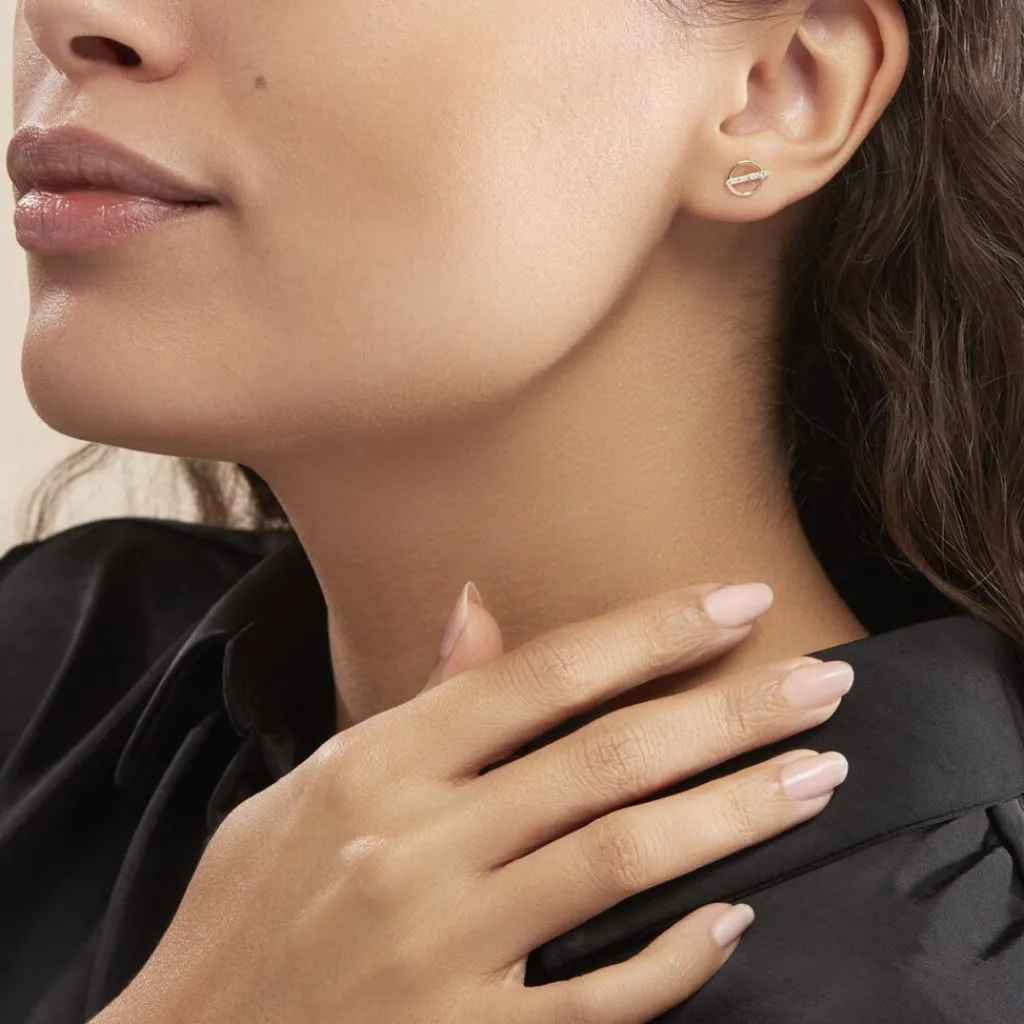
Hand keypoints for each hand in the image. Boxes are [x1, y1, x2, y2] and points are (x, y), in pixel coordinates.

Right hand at [97, 582, 850, 1023]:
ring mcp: (443, 948)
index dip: (648, 633)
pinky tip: (733, 923)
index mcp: (378, 766)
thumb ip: (414, 703)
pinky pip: (597, 1002)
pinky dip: (672, 960)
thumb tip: (475, 603)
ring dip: (731, 815)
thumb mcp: (316, 785)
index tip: (735, 604)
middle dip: (728, 713)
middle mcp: (417, 845)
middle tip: (822, 685)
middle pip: (606, 758)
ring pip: (620, 860)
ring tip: (811, 776)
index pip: (540, 677)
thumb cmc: (250, 908)